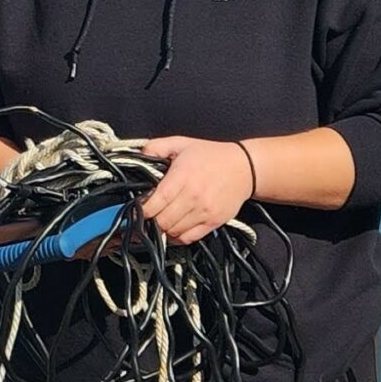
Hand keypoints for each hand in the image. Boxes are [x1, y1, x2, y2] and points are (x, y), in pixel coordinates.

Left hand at [138, 135, 254, 245]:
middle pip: (162, 221)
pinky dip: (176, 238)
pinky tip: (172, 230)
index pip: (155, 203)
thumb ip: (156, 147)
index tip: (134, 211)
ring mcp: (205, 211)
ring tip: (157, 223)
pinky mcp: (213, 222)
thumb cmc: (212, 155)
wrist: (245, 168)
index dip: (140, 211)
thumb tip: (139, 154)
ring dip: (161, 230)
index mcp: (183, 176)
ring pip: (173, 232)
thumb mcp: (182, 143)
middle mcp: (193, 196)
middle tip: (143, 218)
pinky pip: (188, 238)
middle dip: (148, 222)